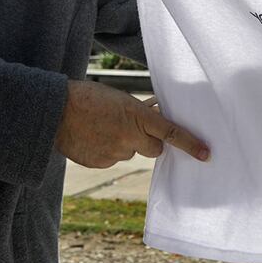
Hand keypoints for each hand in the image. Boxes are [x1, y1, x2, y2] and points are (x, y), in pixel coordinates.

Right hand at [54, 80, 210, 168]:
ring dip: (123, 143)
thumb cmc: (87, 98)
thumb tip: (155, 113)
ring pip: (129, 153)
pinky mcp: (100, 164)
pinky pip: (111, 159)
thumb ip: (139, 110)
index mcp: (136, 117)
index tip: (206, 154)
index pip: (171, 133)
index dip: (190, 144)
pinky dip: (105, 150)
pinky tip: (91, 137)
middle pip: (154, 150)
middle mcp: (129, 138)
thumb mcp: (119, 99)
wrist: (55, 112)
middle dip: (149, 142)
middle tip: (133, 129)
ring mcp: (114, 154)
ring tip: (101, 127)